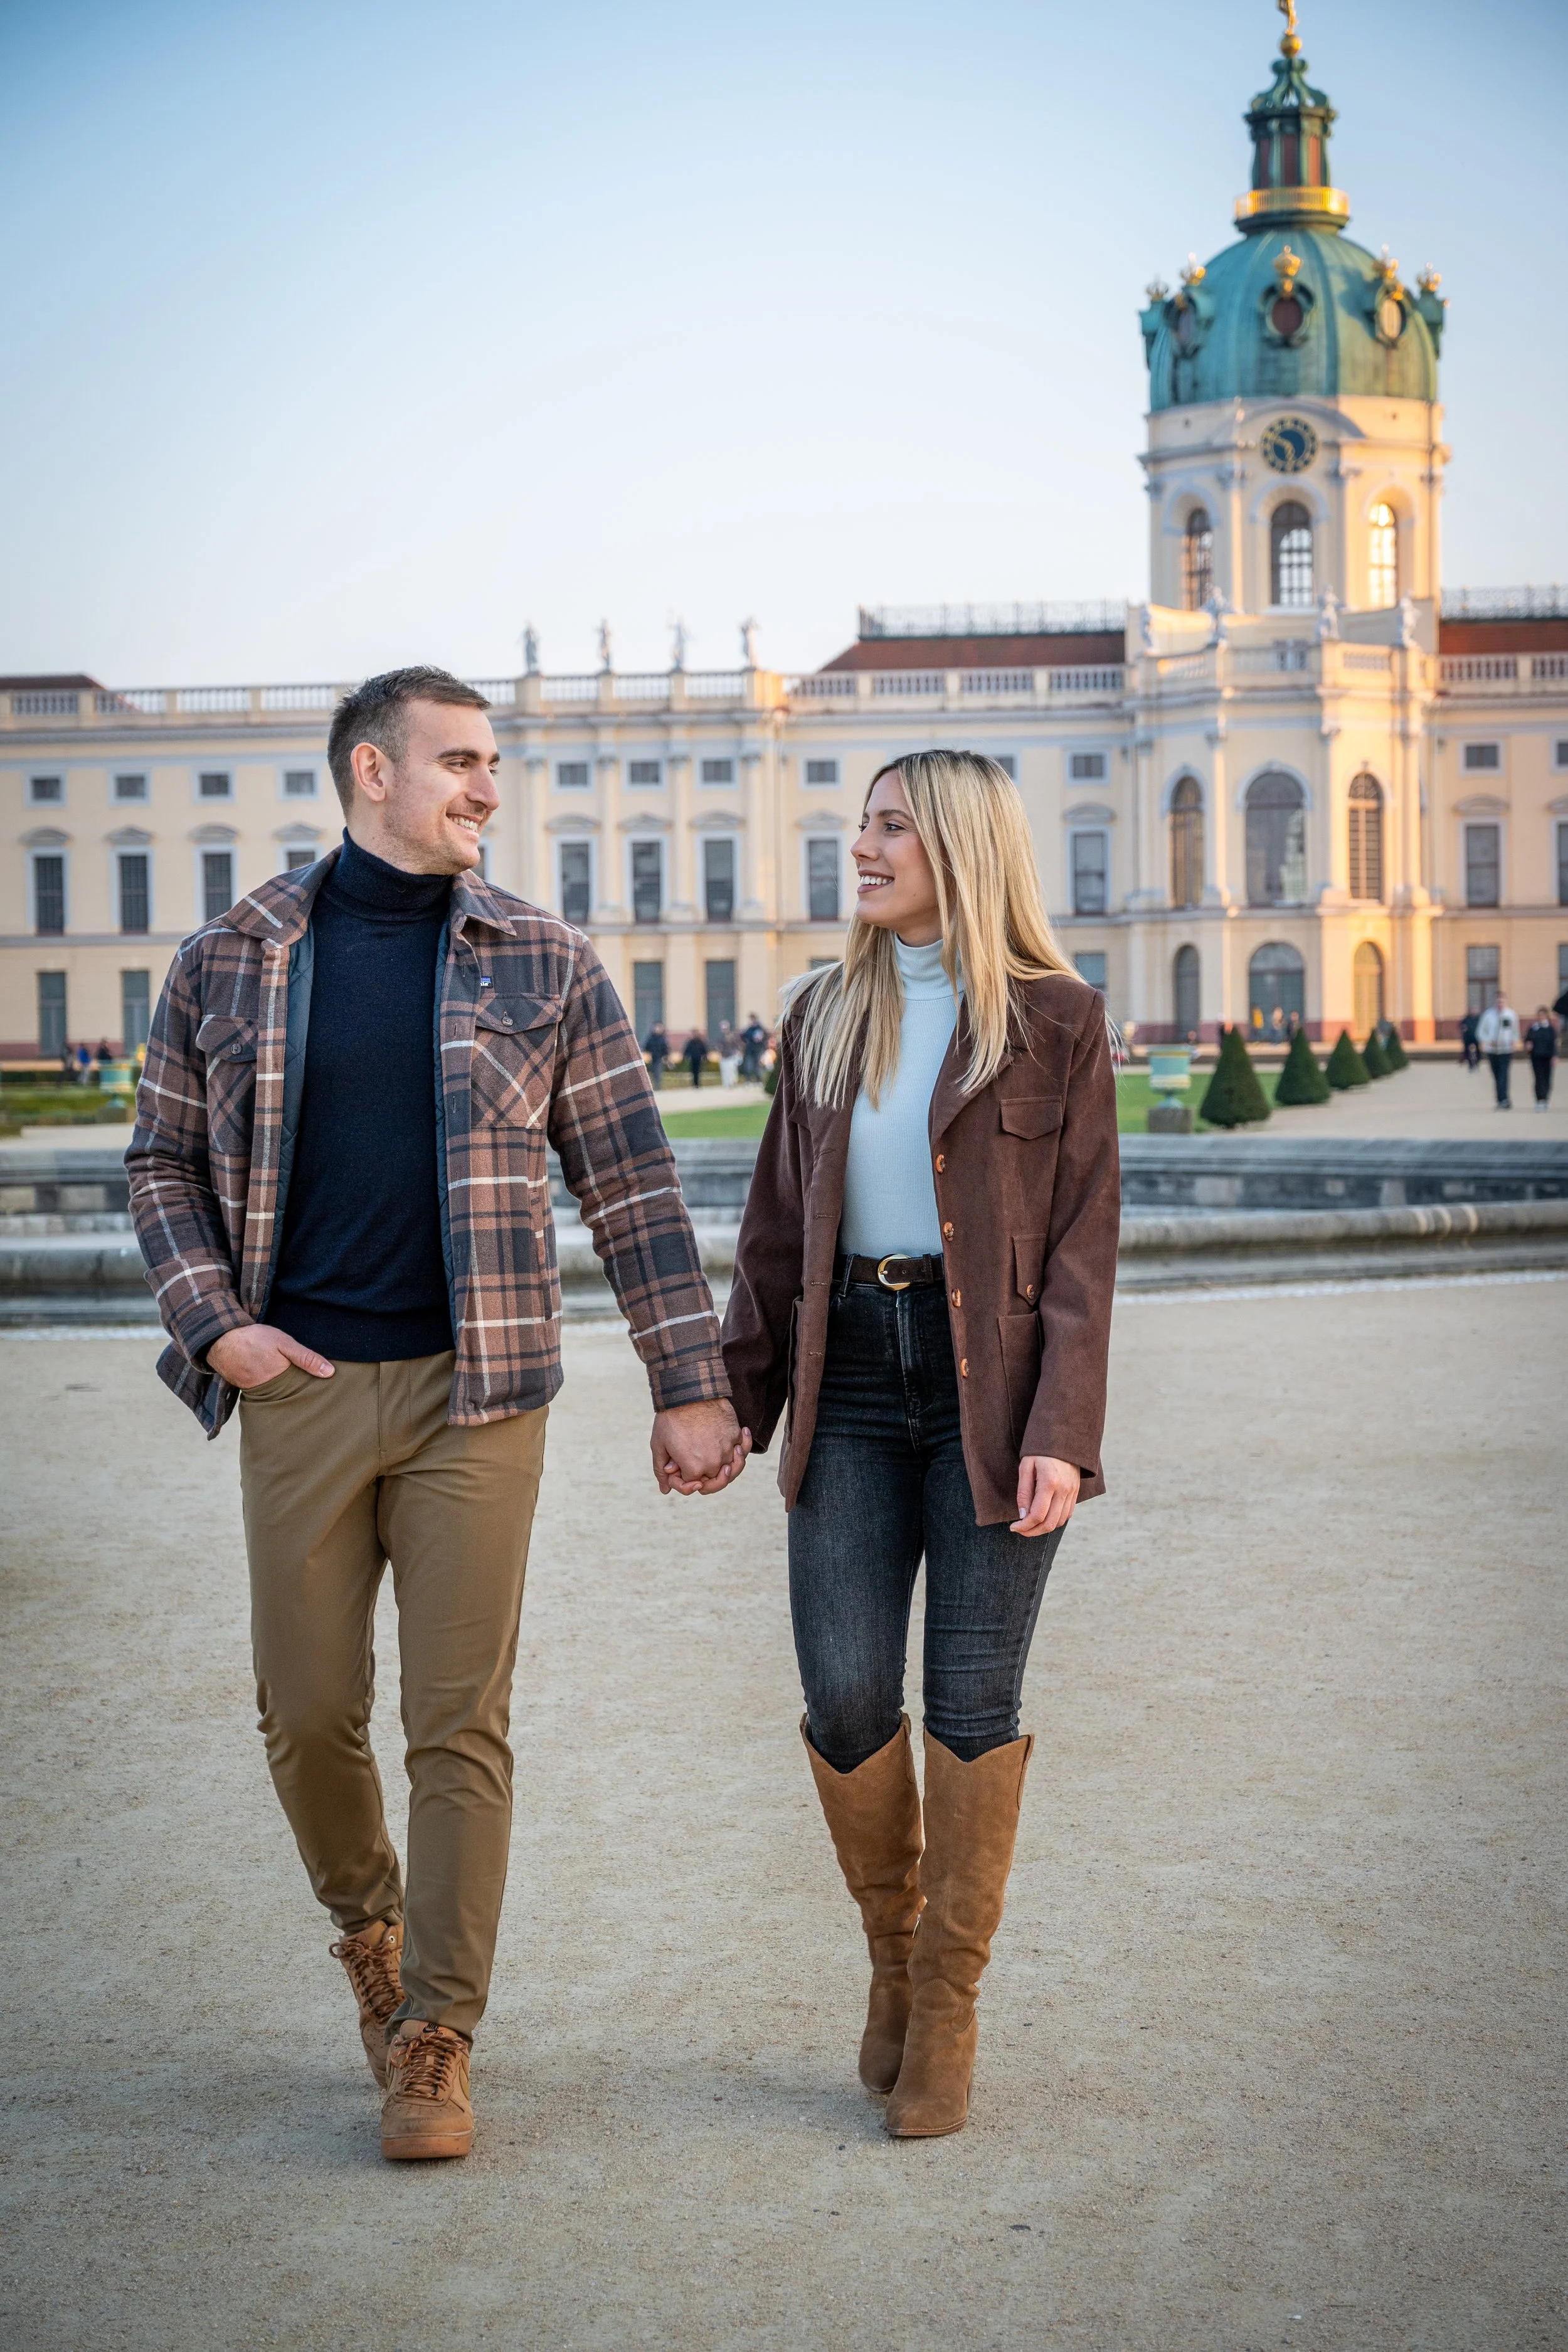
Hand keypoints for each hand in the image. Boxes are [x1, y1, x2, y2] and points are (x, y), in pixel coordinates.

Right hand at [207, 1323, 334, 1390]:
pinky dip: (268, 1388)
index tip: (322, 1389)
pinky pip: (261, 1392)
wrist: (220, 1338)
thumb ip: (307, 1358)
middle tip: (309, 1390)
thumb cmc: (255, 1339)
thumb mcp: (284, 1343)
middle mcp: (267, 1391)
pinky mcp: (244, 1388)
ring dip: (282, 1391)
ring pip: (275, 1395)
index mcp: (280, 1381)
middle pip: (288, 1396)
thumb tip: (330, 1373)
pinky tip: (272, 1380)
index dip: (310, 1389)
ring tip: (290, 1384)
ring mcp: (254, 1392)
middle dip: (297, 1393)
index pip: (301, 1391)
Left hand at [651, 1399, 750, 1495]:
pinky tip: (737, 1446)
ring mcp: (728, 1449)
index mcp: (694, 1469)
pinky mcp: (736, 1435)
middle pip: (714, 1479)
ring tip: (721, 1461)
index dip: (682, 1478)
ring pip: (731, 1467)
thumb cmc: (671, 1418)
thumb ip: (661, 1470)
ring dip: (726, 1467)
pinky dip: (742, 1448)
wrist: (689, 1392)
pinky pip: (743, 1448)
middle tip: (698, 1465)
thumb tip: (664, 1490)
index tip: (677, 1465)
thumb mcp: (659, 1445)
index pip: (692, 1485)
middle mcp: (714, 1463)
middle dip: (703, 1476)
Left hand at [1011, 1455, 1079, 1536]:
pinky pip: (1067, 1514)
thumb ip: (1024, 1492)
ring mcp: (1072, 1492)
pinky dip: (1054, 1521)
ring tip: (1030, 1525)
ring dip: (1043, 1528)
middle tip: (1020, 1530)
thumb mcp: (1026, 1466)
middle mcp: (1064, 1490)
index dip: (1024, 1526)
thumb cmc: (1040, 1450)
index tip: (1013, 1527)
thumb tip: (1022, 1515)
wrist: (1064, 1437)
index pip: (1037, 1514)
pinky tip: (1043, 1517)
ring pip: (1059, 1522)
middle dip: (1032, 1531)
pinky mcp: (1076, 1492)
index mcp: (1050, 1482)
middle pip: (1049, 1523)